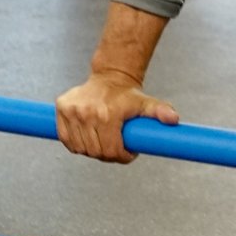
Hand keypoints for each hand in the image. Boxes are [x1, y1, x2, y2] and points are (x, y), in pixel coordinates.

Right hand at [55, 73, 179, 162]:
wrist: (108, 78)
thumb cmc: (127, 95)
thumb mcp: (146, 104)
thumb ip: (160, 111)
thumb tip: (173, 119)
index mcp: (107, 115)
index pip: (111, 150)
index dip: (121, 157)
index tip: (126, 154)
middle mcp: (86, 113)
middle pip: (96, 151)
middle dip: (108, 155)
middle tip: (116, 149)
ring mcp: (72, 112)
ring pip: (81, 148)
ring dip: (92, 151)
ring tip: (103, 143)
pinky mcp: (61, 110)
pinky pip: (66, 140)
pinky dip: (76, 145)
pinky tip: (87, 140)